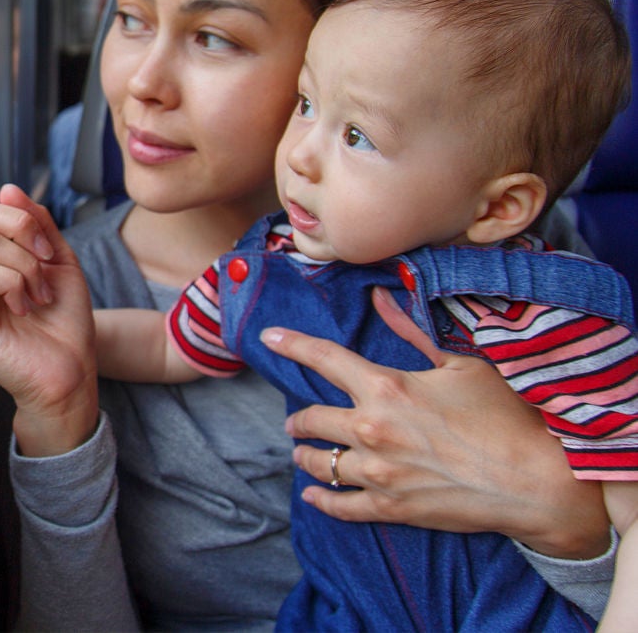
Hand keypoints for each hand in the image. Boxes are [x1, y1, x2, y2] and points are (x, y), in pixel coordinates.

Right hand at [0, 144, 99, 455]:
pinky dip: (14, 281)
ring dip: (26, 263)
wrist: (70, 366)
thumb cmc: (64, 318)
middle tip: (45, 258)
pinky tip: (23, 305)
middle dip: (21, 225)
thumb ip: (34, 220)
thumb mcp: (59, 256)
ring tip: (37, 293)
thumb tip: (6, 189)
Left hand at [263, 286, 610, 559]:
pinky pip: (339, 505)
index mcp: (386, 387)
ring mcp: (378, 471)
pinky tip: (312, 494)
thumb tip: (382, 298)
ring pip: (317, 463)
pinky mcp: (390, 507)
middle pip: (310, 420)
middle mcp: (371, 429)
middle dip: (299, 419)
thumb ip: (412, 333)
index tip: (268, 338)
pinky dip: (321, 499)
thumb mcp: (460, 364)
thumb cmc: (504, 416)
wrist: (536, 481)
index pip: (323, 358)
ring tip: (304, 452)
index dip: (291, 345)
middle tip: (297, 421)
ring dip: (305, 456)